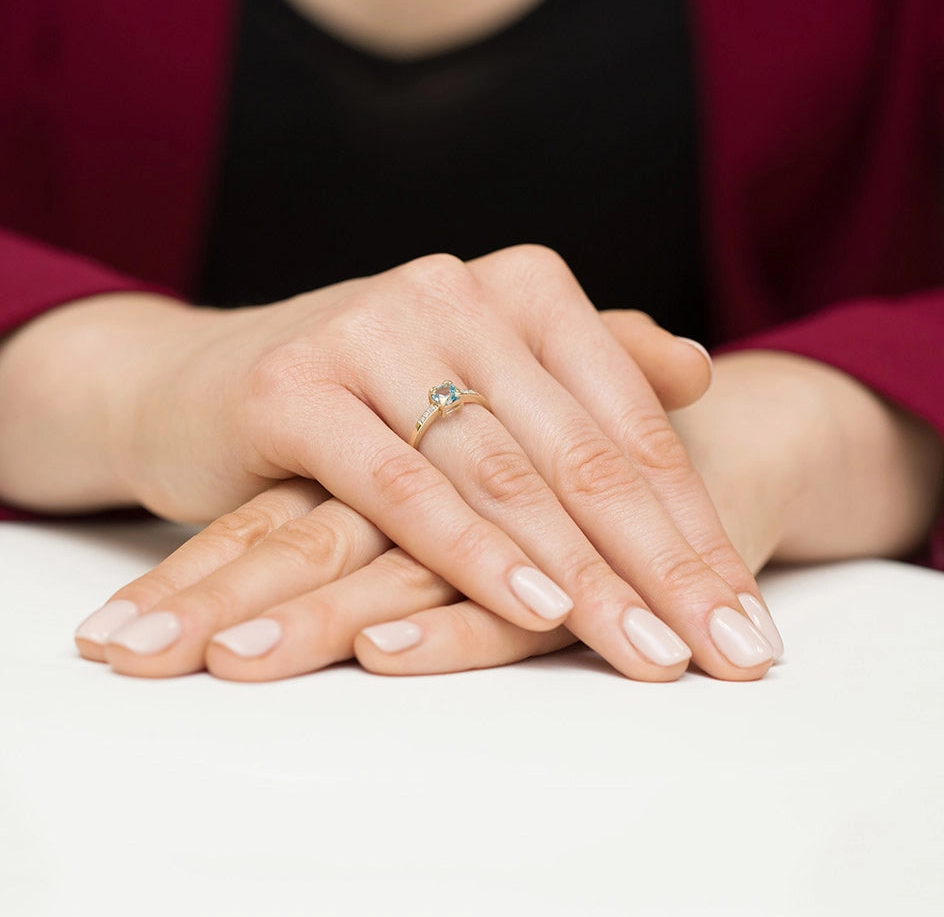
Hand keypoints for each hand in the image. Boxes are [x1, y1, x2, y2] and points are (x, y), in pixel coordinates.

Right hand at [0, 245, 774, 679]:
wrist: (198, 381)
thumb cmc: (360, 393)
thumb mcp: (479, 374)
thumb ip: (586, 364)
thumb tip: (694, 369)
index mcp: (515, 289)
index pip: (630, 419)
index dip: (694, 522)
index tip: (746, 618)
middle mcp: (453, 293)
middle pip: (582, 450)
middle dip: (664, 565)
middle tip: (729, 654)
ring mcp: (372, 331)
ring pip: (501, 472)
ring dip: (584, 575)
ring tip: (653, 654)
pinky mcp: (296, 387)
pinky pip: (400, 485)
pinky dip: (471, 551)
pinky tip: (535, 612)